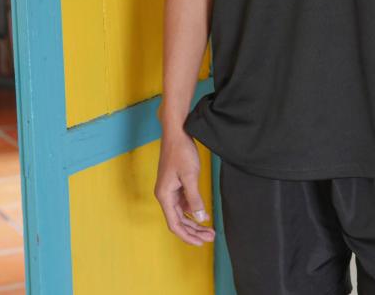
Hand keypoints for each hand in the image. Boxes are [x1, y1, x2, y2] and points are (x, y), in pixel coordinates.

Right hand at [155, 129, 216, 246]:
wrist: (177, 132)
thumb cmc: (181, 151)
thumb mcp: (190, 176)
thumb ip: (195, 199)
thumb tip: (201, 218)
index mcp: (164, 195)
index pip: (175, 224)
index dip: (187, 236)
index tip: (200, 243)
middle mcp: (165, 195)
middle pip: (179, 221)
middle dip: (194, 231)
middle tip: (210, 237)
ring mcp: (170, 190)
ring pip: (182, 213)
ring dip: (195, 221)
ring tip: (209, 229)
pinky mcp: (175, 184)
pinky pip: (183, 203)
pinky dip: (193, 210)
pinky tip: (204, 213)